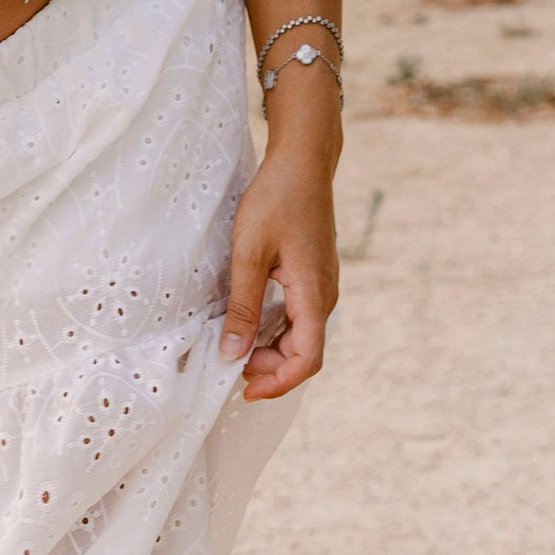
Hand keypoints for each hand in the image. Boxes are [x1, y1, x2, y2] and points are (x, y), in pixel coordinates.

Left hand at [217, 134, 337, 400]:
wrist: (302, 164)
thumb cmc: (275, 201)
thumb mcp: (249, 254)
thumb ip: (243, 306)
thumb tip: (233, 353)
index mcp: (313, 295)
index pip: (306, 360)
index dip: (277, 383)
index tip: (244, 389)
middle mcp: (324, 296)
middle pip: (304, 354)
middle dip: (269, 369)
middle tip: (229, 365)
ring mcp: (322, 287)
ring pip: (301, 337)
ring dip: (271, 351)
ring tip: (235, 348)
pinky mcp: (314, 278)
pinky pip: (299, 318)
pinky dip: (275, 331)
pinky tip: (249, 324)